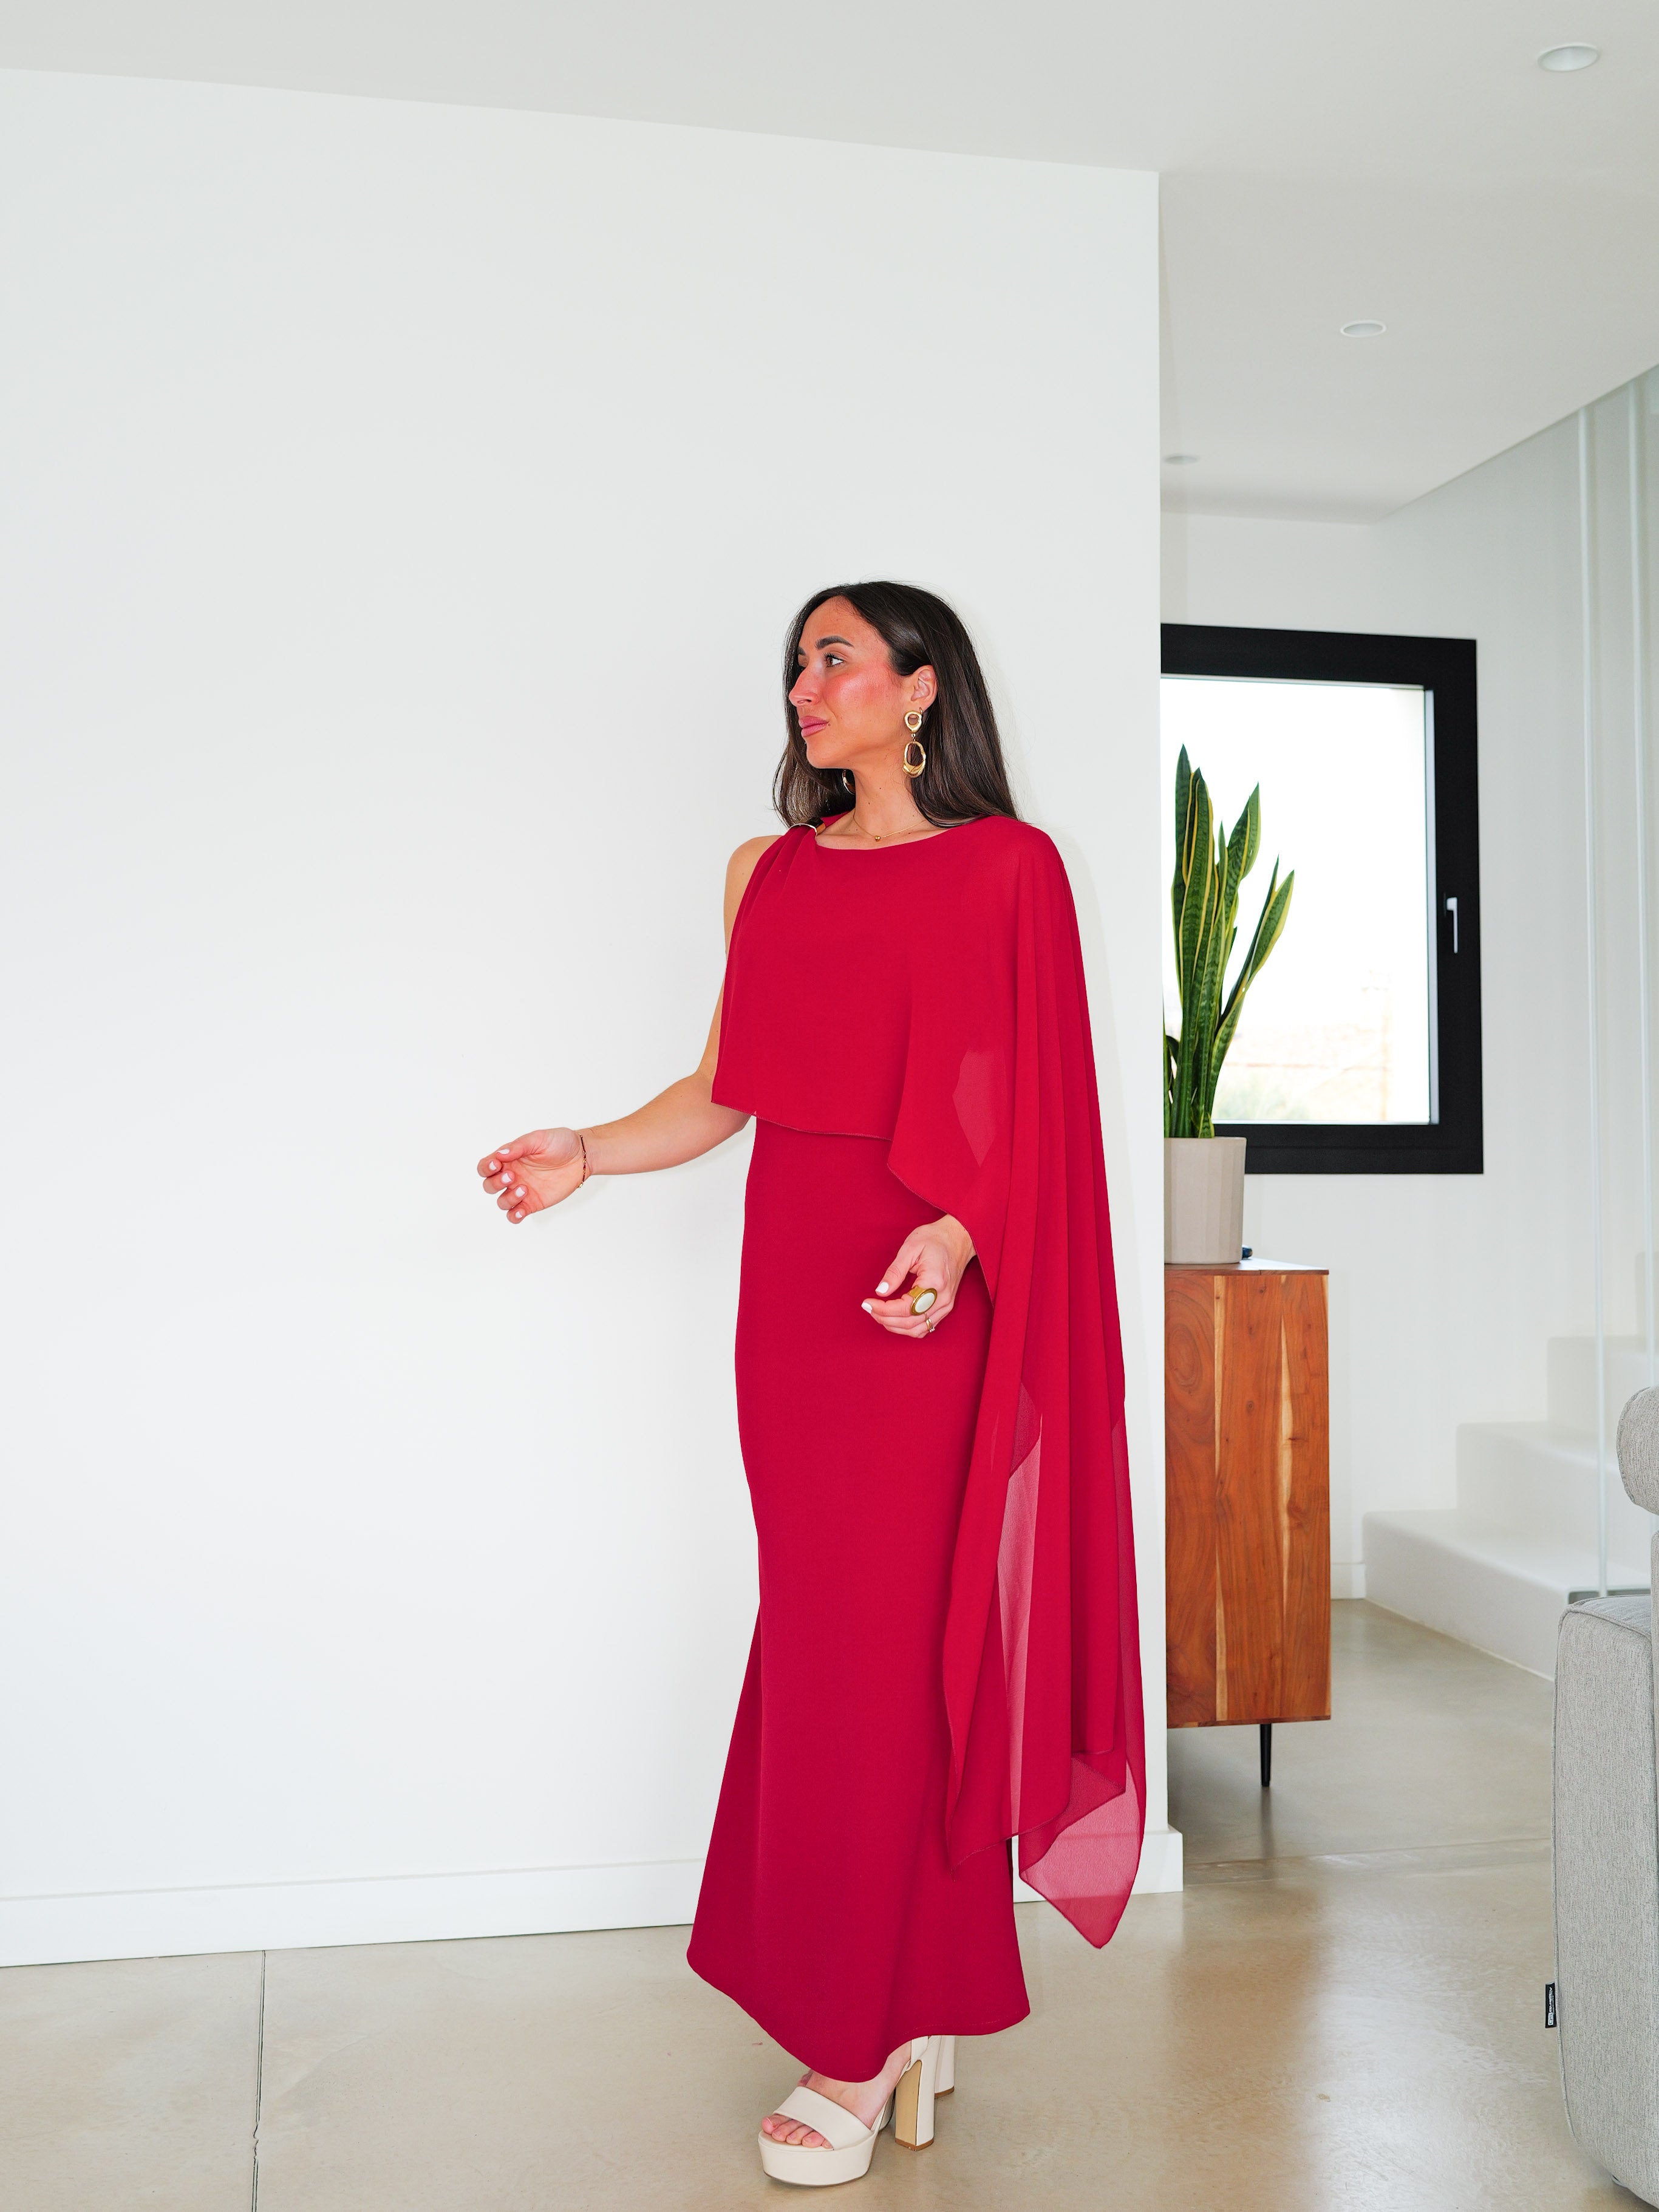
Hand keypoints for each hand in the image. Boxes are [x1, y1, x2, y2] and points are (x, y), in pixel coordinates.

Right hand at [477, 1128, 586, 1224]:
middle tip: (513, 1176)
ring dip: (507, 1199)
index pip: (486, 1166)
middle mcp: (512, 1175)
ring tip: (524, 1189)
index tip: (497, 1164)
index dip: (486, 1168)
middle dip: (496, 1183)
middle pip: (489, 1186)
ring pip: (501, 1202)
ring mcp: (521, 1190)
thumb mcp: (538, 1139)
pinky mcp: (533, 1203)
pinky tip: (520, 1212)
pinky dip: (514, 1216)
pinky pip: (516, 1214)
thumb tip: (500, 1155)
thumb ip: (519, 1147)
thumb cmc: (560, 1143)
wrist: (582, 1157)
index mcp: (509, 1159)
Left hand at [862, 1214, 974, 1337]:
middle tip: (869, 1308)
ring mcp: (946, 1305)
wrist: (958, 1238)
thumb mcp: (910, 1248)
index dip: (883, 1309)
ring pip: (917, 1329)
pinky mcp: (946, 1307)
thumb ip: (895, 1271)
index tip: (867, 1303)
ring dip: (895, 1326)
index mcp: (934, 1282)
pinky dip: (907, 1327)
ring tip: (878, 1314)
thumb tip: (880, 1291)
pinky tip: (894, 1318)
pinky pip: (925, 1327)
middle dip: (885, 1319)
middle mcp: (942, 1298)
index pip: (905, 1308)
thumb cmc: (934, 1239)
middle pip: (910, 1322)